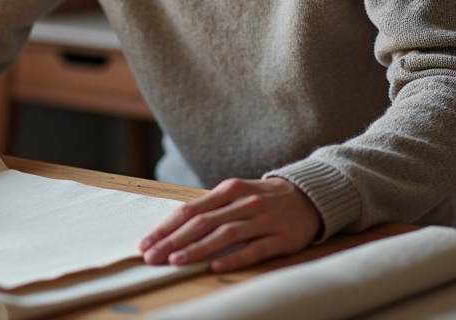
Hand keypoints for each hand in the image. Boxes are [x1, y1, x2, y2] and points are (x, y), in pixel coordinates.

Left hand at [139, 177, 320, 271]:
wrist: (310, 196)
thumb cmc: (263, 199)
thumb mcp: (235, 194)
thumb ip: (209, 208)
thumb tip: (173, 227)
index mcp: (228, 190)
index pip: (190, 210)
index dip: (166, 227)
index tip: (146, 243)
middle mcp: (244, 202)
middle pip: (202, 222)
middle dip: (173, 240)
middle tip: (152, 257)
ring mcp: (264, 219)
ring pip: (225, 235)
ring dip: (198, 249)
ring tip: (176, 261)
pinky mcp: (282, 237)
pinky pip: (255, 249)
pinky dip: (235, 257)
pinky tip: (216, 266)